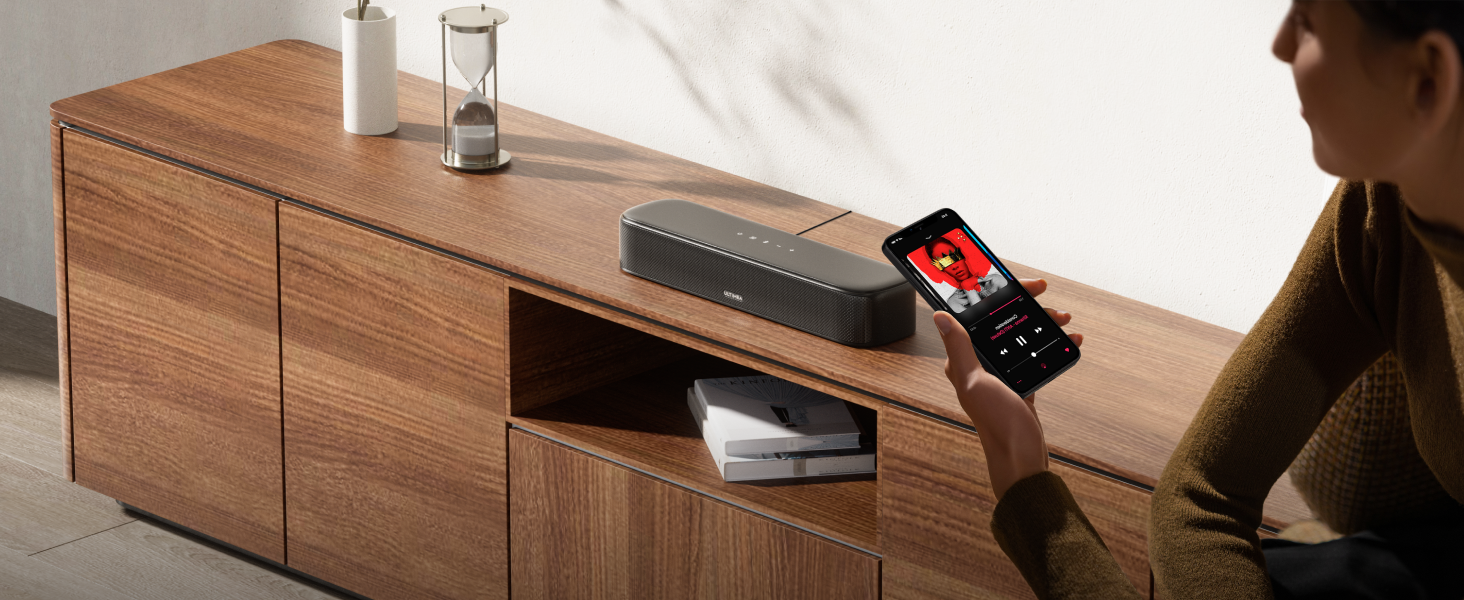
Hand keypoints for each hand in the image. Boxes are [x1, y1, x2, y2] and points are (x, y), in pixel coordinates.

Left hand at [933, 278, 1083, 499]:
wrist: (1021, 457)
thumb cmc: (996, 424)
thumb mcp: (974, 381)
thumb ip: (959, 348)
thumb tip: (940, 317)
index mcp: (964, 360)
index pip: (977, 317)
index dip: (997, 296)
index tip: (1019, 285)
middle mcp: (980, 364)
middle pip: (1003, 322)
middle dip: (1026, 307)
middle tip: (1046, 297)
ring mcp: (1002, 373)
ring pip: (1022, 336)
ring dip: (1043, 324)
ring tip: (1063, 319)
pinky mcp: (1020, 382)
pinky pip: (1036, 355)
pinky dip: (1053, 345)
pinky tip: (1069, 339)